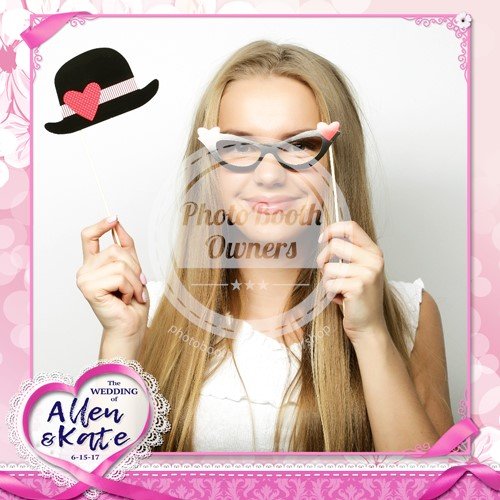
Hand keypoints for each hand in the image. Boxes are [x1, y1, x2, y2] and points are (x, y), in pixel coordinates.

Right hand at [76, 216, 148, 354]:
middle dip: (134, 267)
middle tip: (136, 286)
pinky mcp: (89, 287)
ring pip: (120, 263)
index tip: (114, 217)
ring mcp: (85, 278)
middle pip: (115, 249)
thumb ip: (126, 248)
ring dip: (134, 281)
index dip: (101, 225)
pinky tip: (126, 299)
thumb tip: (118, 223)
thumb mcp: (133, 270)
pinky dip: (130, 288)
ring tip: (133, 295)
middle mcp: (85, 270)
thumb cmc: (132, 304)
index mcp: (94, 265)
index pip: (89, 237)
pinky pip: (119, 276)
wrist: (130, 328)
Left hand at [316, 220, 386, 341]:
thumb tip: (324, 236)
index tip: (322, 239)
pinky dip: (329, 293)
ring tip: (338, 290)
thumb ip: (347, 253)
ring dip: (327, 282)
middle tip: (328, 274)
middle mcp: (373, 260)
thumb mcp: (358, 270)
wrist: (368, 325)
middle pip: (334, 245)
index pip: (351, 227)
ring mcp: (367, 273)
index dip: (332, 230)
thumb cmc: (358, 297)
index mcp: (373, 252)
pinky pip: (329, 283)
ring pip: (328, 267)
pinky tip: (341, 299)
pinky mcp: (358, 286)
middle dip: (323, 260)